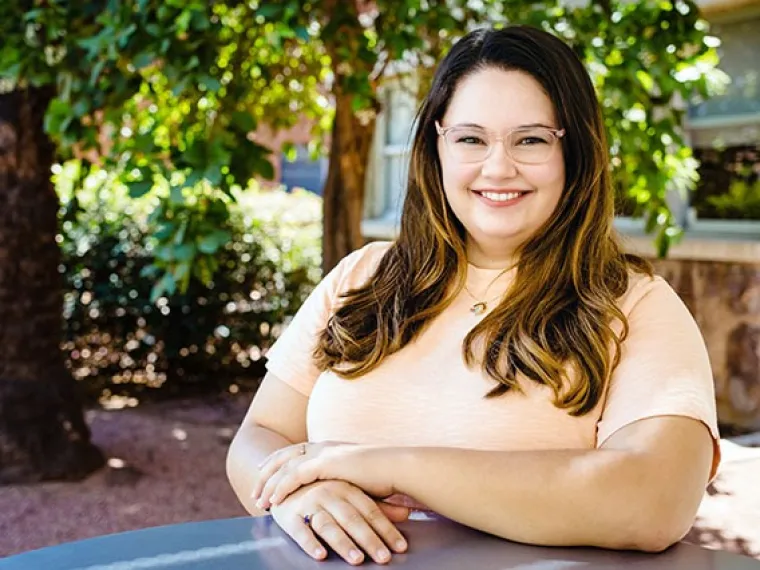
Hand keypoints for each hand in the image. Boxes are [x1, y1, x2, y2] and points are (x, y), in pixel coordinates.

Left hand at [254, 444, 395, 509]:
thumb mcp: (358, 476)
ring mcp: (324, 452)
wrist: (397, 467)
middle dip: (267, 472)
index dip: (279, 460)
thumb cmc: (384, 475)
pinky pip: (295, 477)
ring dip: (270, 484)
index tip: (265, 470)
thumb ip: (344, 479)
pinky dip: (282, 488)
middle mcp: (324, 446)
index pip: (297, 451)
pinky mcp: (326, 464)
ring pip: (286, 467)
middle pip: (285, 456)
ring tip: (259, 501)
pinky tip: (274, 501)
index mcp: (331, 447)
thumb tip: (339, 491)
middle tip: (255, 489)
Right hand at [270, 480, 408, 565]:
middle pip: (352, 519)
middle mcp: (329, 493)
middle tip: (384, 558)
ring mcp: (309, 503)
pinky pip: (300, 531)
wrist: (284, 481)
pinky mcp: (290, 515)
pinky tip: (320, 555)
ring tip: (357, 560)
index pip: (371, 511)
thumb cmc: (324, 492)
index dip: (386, 529)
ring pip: (329, 525)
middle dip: (369, 540)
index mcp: (347, 488)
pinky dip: (310, 543)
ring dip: (343, 543)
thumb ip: (377, 505)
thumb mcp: (350, 494)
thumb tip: (407, 513)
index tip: (400, 548)